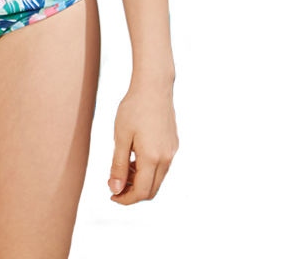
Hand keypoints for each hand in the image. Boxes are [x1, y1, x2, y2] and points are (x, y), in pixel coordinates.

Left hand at [107, 80, 177, 203]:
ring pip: (157, 179)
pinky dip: (148, 170)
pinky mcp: (173, 145)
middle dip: (132, 193)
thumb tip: (115, 190)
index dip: (125, 199)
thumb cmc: (133, 108)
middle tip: (114, 185)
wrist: (154, 86)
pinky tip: (134, 157)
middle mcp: (166, 158)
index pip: (141, 192)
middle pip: (151, 190)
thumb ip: (118, 165)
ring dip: (140, 181)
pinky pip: (162, 166)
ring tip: (122, 169)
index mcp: (152, 158)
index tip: (111, 194)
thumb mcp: (121, 136)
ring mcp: (172, 152)